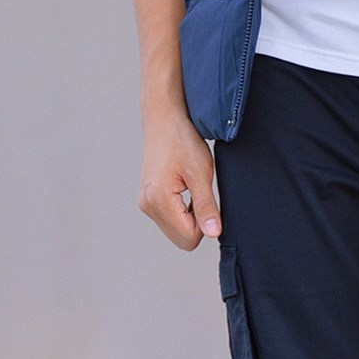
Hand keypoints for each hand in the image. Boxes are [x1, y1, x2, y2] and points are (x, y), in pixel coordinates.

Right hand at [138, 111, 221, 249]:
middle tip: (201, 194)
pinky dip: (181, 211)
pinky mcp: (147, 198)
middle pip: (181, 239)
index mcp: (159, 200)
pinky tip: (184, 188)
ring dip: (189, 217)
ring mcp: (145, 202)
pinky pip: (168, 219)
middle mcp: (148, 205)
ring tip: (191, 188)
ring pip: (175, 230)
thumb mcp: (201, 173)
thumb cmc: (182, 140)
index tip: (208, 200)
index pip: (189, 238)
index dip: (206, 224)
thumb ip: (206, 206)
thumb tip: (213, 234)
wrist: (164, 119)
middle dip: (197, 224)